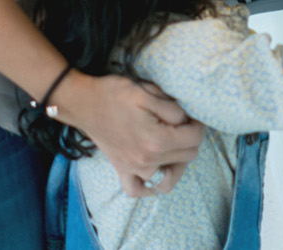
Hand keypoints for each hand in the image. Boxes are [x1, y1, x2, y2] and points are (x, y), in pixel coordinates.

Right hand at [57, 72, 204, 196]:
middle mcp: (146, 160)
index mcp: (156, 140)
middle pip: (187, 157)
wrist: (84, 102)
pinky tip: (155, 170)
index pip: (195, 139)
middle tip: (181, 124)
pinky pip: (137, 189)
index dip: (198, 124)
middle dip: (190, 139)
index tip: (191, 116)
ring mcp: (133, 169)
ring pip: (169, 177)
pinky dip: (149, 185)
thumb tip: (187, 121)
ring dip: (178, 162)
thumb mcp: (149, 92)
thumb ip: (173, 109)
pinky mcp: (121, 170)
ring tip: (174, 145)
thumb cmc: (115, 94)